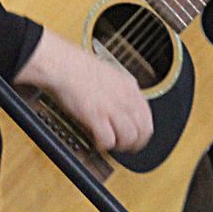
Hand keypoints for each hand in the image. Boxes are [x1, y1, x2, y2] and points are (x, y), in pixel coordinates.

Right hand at [15, 30, 152, 153]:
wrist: (64, 65)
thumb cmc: (81, 69)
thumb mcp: (113, 75)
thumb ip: (124, 91)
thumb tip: (127, 105)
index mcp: (131, 89)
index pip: (148, 120)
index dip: (142, 134)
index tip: (136, 139)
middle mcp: (125, 99)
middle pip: (142, 132)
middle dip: (134, 144)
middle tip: (124, 146)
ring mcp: (111, 108)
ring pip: (128, 138)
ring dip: (120, 146)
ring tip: (110, 144)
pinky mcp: (96, 116)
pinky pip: (108, 140)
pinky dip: (104, 145)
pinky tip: (98, 141)